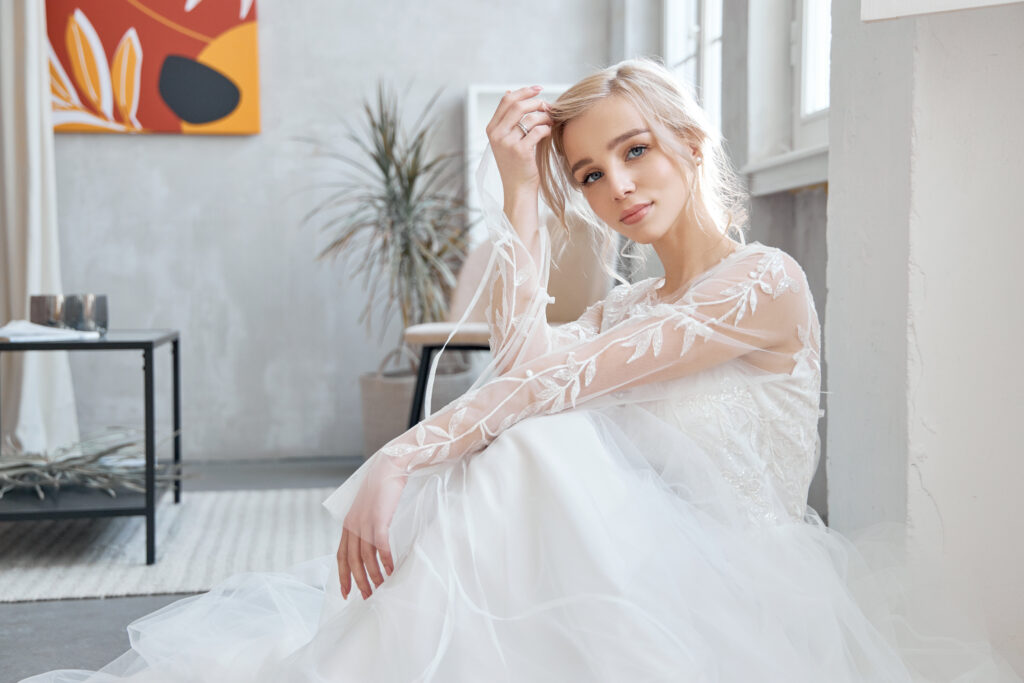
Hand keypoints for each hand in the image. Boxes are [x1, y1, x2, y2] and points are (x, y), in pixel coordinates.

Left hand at [337, 455, 407, 599]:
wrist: (390, 465)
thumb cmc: (383, 486)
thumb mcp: (369, 507)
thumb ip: (366, 523)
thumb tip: (372, 541)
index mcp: (348, 523)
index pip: (341, 555)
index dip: (343, 575)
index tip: (346, 593)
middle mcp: (352, 524)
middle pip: (352, 560)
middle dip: (358, 581)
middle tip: (367, 597)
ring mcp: (364, 521)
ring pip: (365, 556)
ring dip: (373, 575)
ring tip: (381, 589)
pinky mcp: (378, 518)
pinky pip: (380, 545)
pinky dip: (385, 560)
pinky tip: (391, 571)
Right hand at [485, 85, 552, 197]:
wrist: (518, 188)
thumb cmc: (516, 163)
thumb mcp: (507, 138)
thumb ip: (509, 118)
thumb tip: (510, 91)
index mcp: (492, 129)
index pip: (506, 100)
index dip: (524, 91)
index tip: (538, 89)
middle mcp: (497, 135)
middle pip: (518, 106)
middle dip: (537, 103)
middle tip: (549, 107)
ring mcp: (507, 143)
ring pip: (530, 118)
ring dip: (545, 116)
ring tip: (551, 121)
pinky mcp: (520, 151)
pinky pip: (538, 131)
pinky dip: (546, 129)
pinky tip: (548, 132)